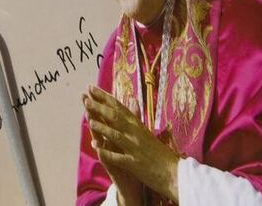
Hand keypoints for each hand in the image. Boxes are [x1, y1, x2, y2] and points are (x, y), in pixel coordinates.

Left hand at [83, 85, 179, 202]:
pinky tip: (97, 149)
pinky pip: (119, 158)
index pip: (119, 107)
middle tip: (85, 98)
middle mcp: (136, 134)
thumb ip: (135, 117)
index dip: (105, 97)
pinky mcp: (135, 164)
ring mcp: (135, 149)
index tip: (91, 88)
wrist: (175, 173)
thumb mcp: (146, 132)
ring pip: (117, 136)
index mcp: (138, 126)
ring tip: (90, 120)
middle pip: (116, 118)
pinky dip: (107, 153)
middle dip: (100, 108)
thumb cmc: (159, 153)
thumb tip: (131, 99)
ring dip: (103, 128)